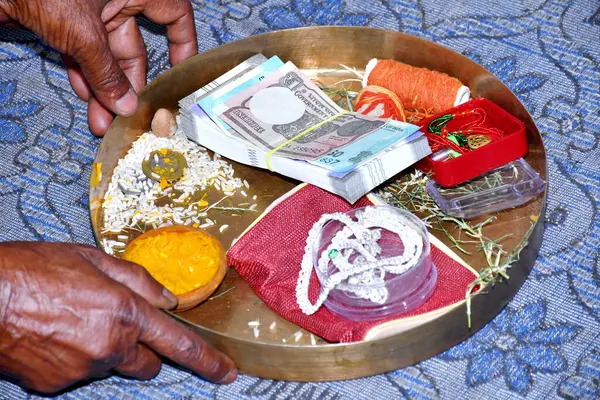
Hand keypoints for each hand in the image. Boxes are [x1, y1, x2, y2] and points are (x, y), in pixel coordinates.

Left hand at [0, 0, 197, 135]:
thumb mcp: (83, 33)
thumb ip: (107, 72)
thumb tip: (126, 105)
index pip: (174, 14)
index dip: (183, 45)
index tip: (180, 76)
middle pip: (135, 45)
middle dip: (130, 83)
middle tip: (130, 114)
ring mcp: (90, 10)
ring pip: (106, 54)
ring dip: (105, 88)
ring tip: (104, 120)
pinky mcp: (65, 21)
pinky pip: (82, 52)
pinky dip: (84, 74)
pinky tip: (86, 99)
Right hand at [0, 242, 235, 393]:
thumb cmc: (35, 269)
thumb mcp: (93, 259)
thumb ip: (138, 280)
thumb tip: (168, 299)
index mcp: (125, 312)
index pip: (179, 344)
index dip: (207, 361)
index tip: (225, 372)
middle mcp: (109, 346)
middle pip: (148, 363)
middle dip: (143, 349)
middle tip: (118, 324)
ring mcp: (83, 369)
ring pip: (113, 365)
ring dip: (106, 349)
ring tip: (74, 320)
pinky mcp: (58, 385)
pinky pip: (82, 373)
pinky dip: (77, 358)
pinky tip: (56, 335)